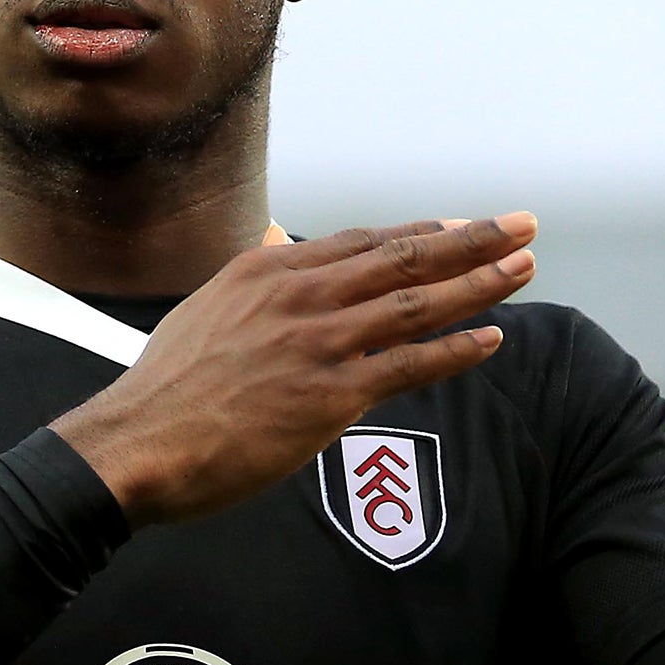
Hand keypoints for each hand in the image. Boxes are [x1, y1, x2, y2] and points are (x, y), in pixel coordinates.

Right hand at [51, 215, 537, 526]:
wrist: (142, 441)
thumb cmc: (167, 389)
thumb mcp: (206, 312)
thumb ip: (253, 288)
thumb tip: (274, 259)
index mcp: (267, 271)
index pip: (362, 243)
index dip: (418, 233)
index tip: (457, 225)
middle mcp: (299, 295)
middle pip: (404, 257)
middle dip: (470, 238)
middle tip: (519, 224)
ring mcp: (319, 342)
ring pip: (418, 302)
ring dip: (480, 282)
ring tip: (523, 267)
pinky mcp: (331, 394)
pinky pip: (410, 365)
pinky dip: (457, 349)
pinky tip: (491, 338)